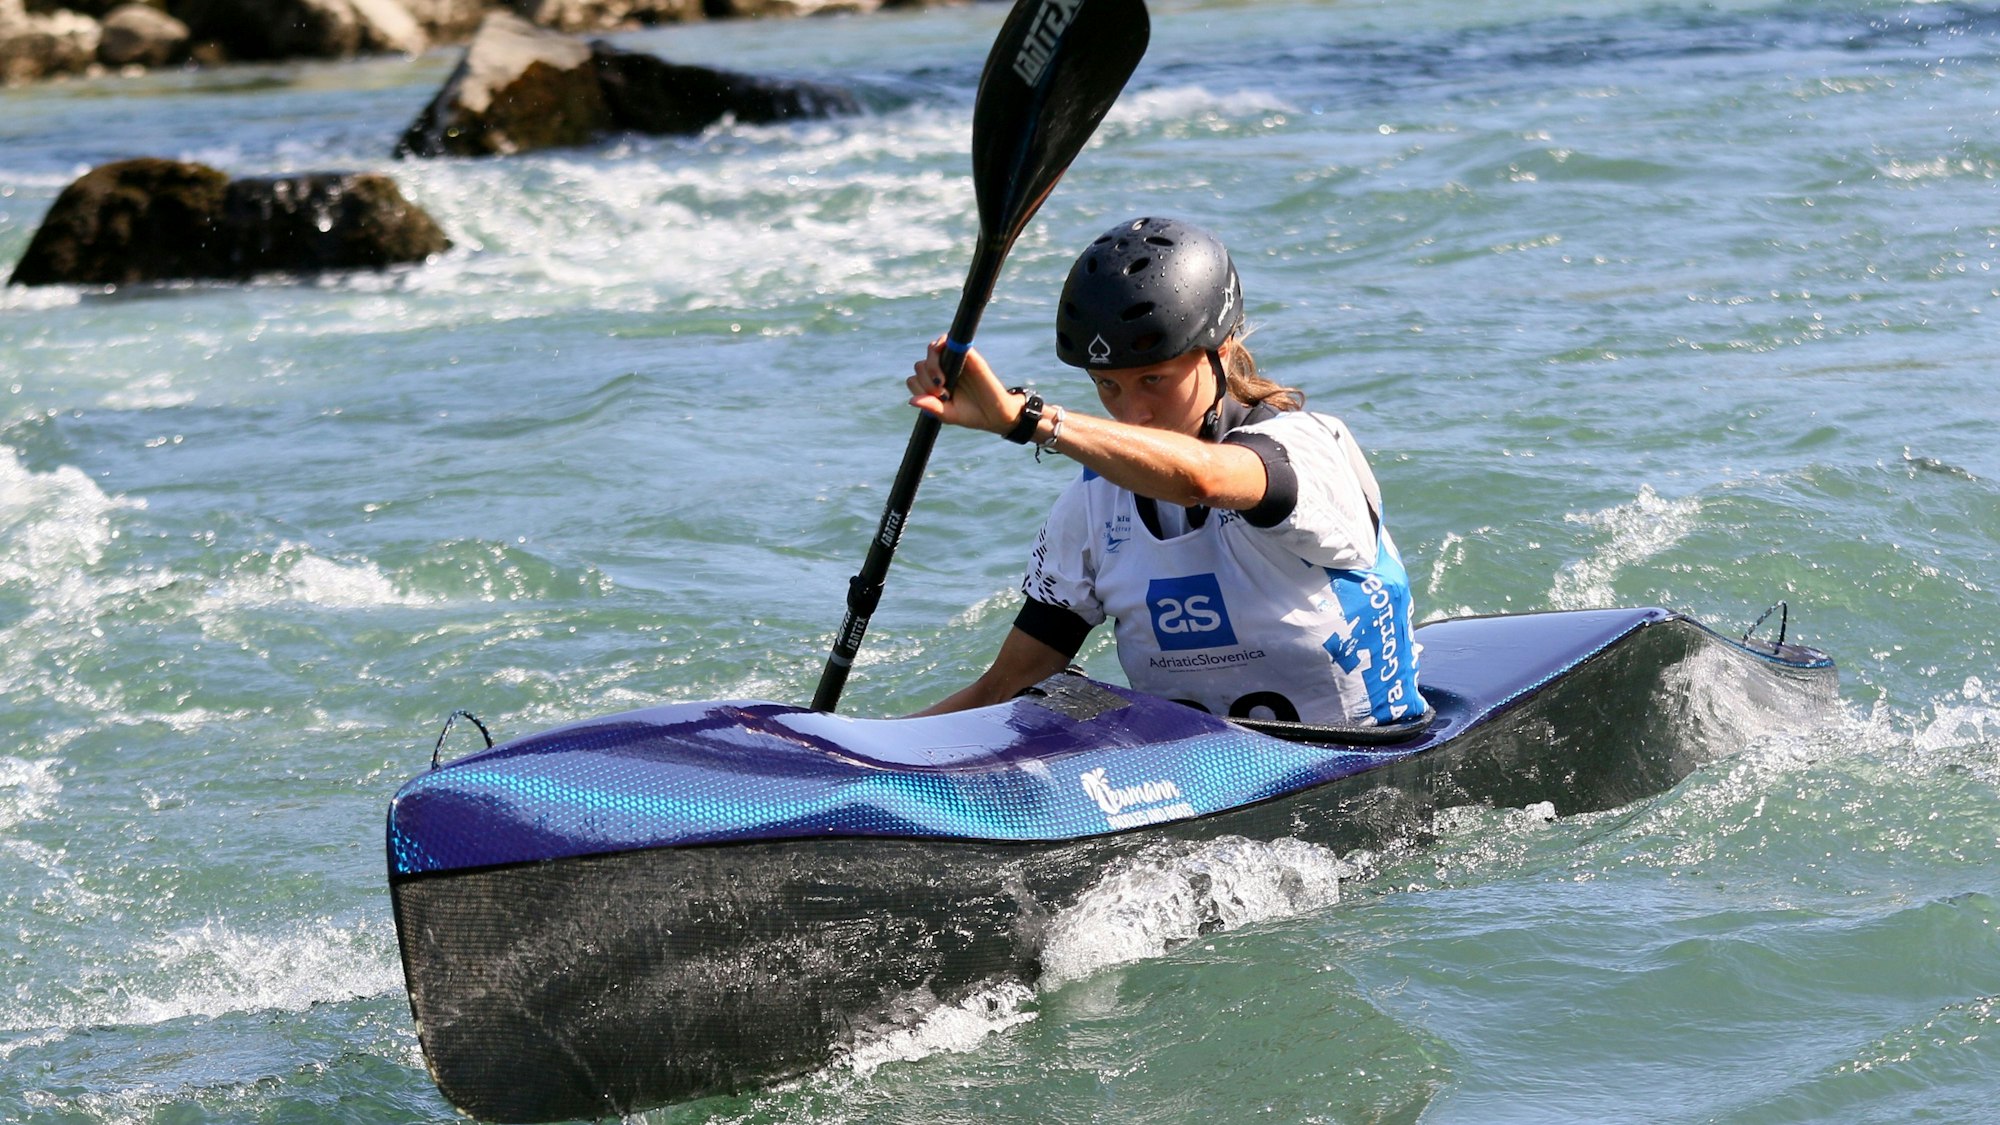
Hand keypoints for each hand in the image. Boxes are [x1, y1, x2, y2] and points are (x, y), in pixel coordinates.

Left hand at [906, 337, 1021, 435]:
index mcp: (934, 384)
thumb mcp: (948, 414)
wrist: (996, 415)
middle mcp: (943, 370)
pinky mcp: (970, 356)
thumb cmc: (971, 414)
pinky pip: (953, 342)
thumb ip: (931, 407)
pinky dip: (945, 347)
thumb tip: (911, 400)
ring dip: (932, 366)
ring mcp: (956, 361)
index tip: (934, 400)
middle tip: (942, 394)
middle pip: (920, 365)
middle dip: (926, 381)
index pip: (914, 379)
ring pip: (932, 350)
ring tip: (942, 383)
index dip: (919, 388)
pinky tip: (949, 371)